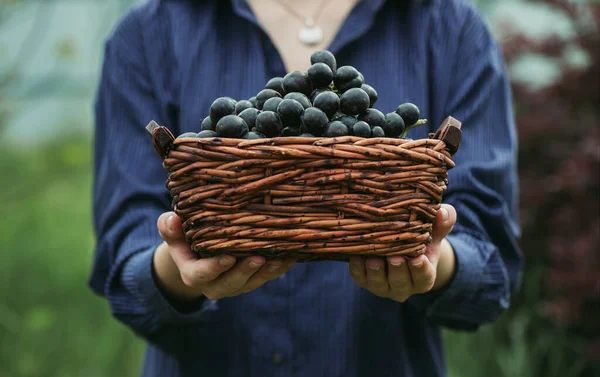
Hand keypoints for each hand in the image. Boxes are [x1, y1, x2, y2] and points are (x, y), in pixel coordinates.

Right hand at [153, 212, 295, 300]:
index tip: (228, 257)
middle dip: (247, 271)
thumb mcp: (173, 233)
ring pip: (254, 281)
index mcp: (193, 274)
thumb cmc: (185, 238)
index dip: (215, 267)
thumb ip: (170, 228)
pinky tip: (292, 255)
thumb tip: (173, 219)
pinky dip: (280, 267)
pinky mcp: (253, 280)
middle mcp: (216, 285)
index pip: (203, 274)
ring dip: (269, 271)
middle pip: (232, 282)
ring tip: (282, 257)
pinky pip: (268, 276)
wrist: (198, 255)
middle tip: (259, 257)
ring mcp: (237, 284)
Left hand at [348, 204, 456, 301]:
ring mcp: (382, 285)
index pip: (424, 278)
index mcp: (424, 277)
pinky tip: (355, 254)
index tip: (419, 259)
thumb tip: (441, 211)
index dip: (421, 270)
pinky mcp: (364, 280)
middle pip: (400, 283)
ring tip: (373, 257)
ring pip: (378, 283)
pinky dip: (357, 267)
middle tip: (394, 257)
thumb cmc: (421, 238)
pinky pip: (359, 277)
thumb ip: (443, 222)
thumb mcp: (435, 230)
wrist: (400, 245)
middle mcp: (403, 286)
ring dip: (375, 271)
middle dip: (397, 270)